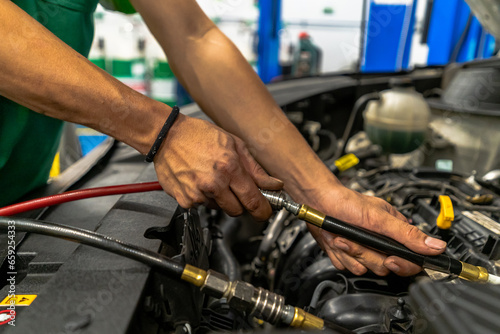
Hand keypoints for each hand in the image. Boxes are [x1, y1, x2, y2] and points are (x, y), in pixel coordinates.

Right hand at [153, 114, 282, 219]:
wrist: (166, 136)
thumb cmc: (199, 135)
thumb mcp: (234, 144)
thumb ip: (255, 169)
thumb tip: (273, 184)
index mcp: (229, 168)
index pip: (253, 201)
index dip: (262, 210)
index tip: (264, 212)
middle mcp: (214, 183)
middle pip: (238, 210)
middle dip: (241, 203)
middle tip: (237, 190)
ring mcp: (198, 194)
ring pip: (220, 208)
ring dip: (221, 198)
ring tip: (213, 178)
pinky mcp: (185, 200)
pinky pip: (202, 206)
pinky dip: (204, 197)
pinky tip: (199, 181)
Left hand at [297, 182, 446, 275]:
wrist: (318, 203)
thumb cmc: (347, 203)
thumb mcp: (379, 217)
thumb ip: (407, 233)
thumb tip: (436, 246)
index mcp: (395, 233)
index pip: (410, 260)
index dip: (402, 264)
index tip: (390, 258)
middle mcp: (381, 244)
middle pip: (385, 267)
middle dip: (367, 254)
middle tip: (357, 239)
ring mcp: (364, 251)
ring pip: (365, 269)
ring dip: (352, 254)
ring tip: (344, 237)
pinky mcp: (348, 257)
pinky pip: (348, 268)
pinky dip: (341, 256)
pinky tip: (337, 243)